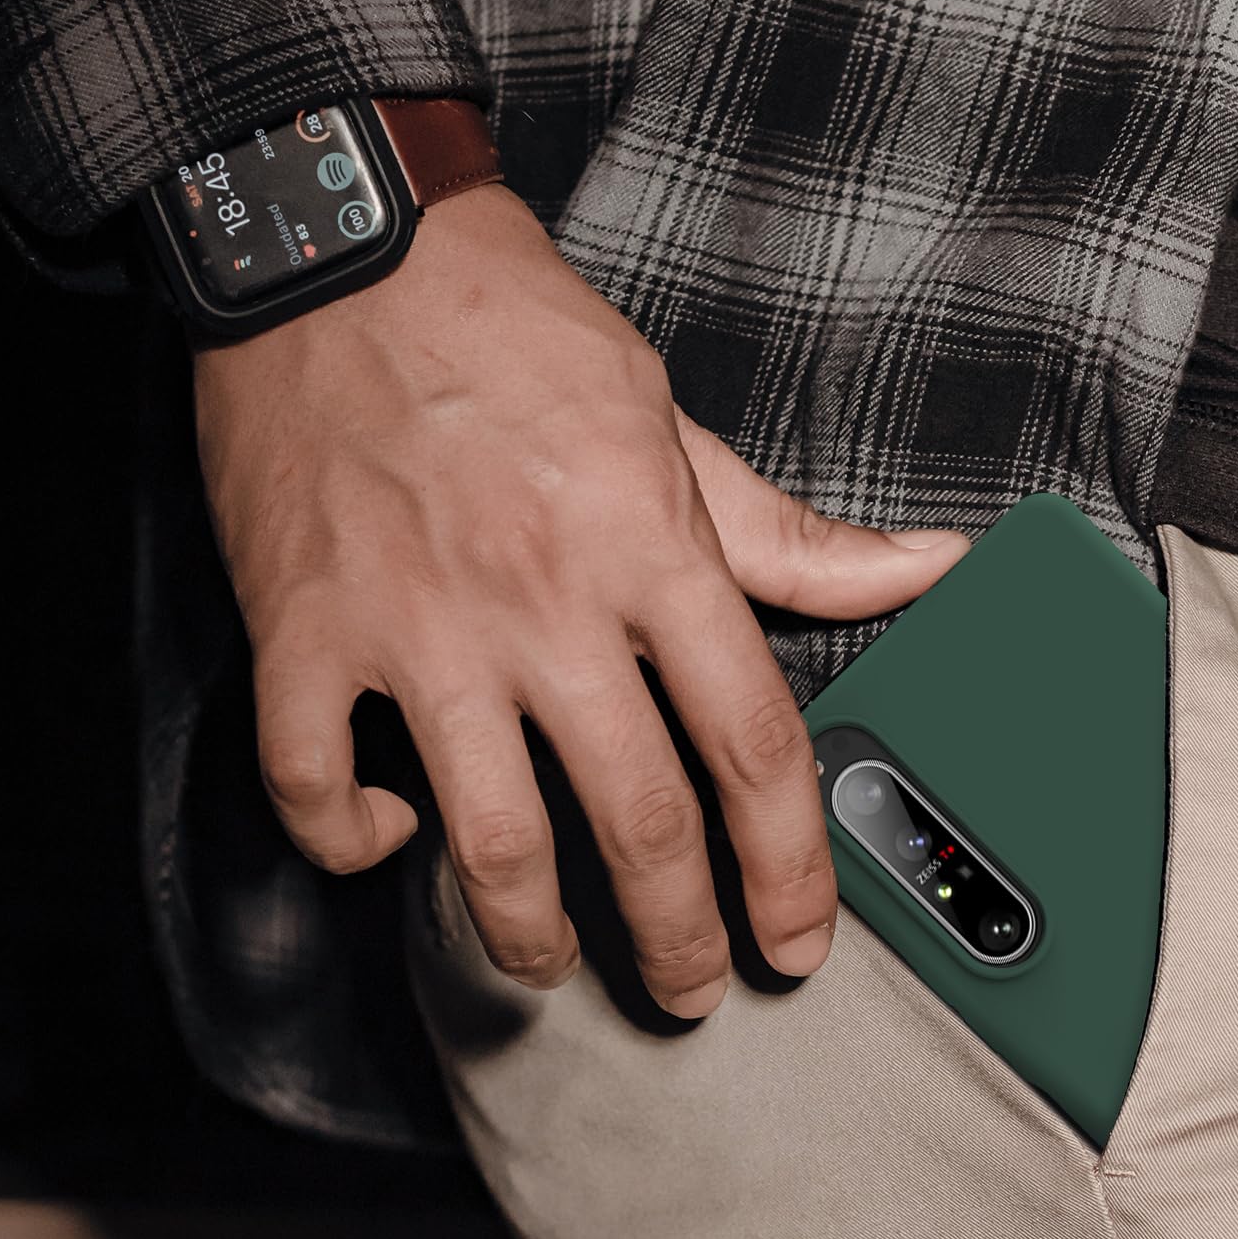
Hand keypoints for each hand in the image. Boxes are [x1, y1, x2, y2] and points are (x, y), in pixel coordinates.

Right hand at [193, 183, 969, 1016]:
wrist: (343, 249)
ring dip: (528, 934)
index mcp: (652, 554)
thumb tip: (931, 567)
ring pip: (488, 839)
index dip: (792, 869)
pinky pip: (314, 781)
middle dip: (681, 936)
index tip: (801, 941)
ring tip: (553, 962)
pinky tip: (386, 838)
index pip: (755, 746)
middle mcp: (546, 604)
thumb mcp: (676, 427)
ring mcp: (420, 625)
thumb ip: (798, 537)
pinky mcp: (307, 630)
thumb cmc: (516, 339)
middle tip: (695, 989)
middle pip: (641, 821)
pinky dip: (347, 836)